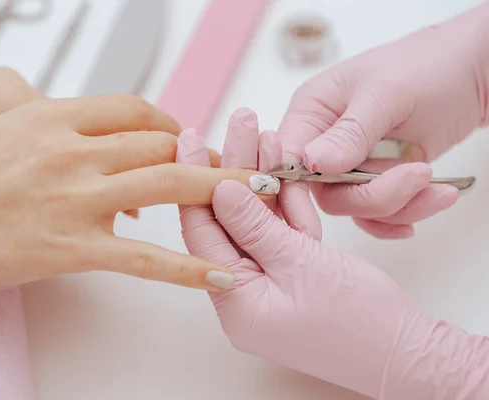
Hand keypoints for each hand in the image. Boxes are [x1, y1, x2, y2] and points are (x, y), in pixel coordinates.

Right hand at [0, 96, 267, 319]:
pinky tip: (222, 272)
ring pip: (168, 183)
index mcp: (51, 116)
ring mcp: (74, 198)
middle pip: (160, 142)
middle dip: (205, 153)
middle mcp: (69, 150)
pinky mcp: (71, 248)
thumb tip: (98, 146)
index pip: (133, 109)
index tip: (185, 135)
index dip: (169, 122)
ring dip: (221, 189)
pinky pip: (145, 258)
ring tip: (260, 199)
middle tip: (236, 167)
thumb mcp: (2, 133)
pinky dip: (189, 268)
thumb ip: (56, 133)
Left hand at [177, 122, 488, 398]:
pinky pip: (278, 234)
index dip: (195, 182)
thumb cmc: (359, 320)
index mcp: (235, 302)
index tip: (191, 140)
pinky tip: (284, 168)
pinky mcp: (289, 276)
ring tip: (266, 136)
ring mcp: (267, 286)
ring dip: (264, 180)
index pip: (202, 233)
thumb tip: (219, 189)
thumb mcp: (301, 264)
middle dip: (235, 169)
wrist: (406, 351)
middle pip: (229, 221)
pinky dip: (284, 205)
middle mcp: (243, 295)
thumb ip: (255, 226)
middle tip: (237, 124)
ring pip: (256, 222)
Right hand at [277, 4, 488, 238]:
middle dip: (371, 197)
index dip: (290, 197)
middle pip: (325, 194)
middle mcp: (323, 142)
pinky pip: (378, 213)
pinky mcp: (377, 179)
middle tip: (416, 179)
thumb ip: (349, 132)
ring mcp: (351, 164)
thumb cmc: (425, 66)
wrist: (473, 73)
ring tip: (439, 185)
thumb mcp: (385, 94)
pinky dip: (405, 214)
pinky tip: (431, 200)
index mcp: (311, 113)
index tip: (308, 225)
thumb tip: (311, 164)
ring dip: (399, 204)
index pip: (286, 162)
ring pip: (355, 207)